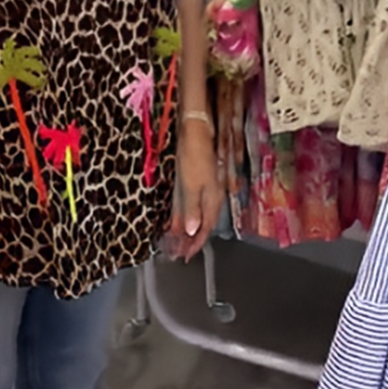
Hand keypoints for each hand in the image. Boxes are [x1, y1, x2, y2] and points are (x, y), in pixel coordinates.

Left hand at [171, 124, 223, 261]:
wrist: (196, 131)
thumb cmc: (195, 156)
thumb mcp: (192, 185)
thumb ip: (191, 209)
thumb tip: (192, 231)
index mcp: (212, 200)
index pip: (204, 229)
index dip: (194, 244)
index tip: (185, 256)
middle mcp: (210, 197)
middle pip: (200, 225)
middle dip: (189, 240)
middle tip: (178, 253)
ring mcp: (203, 189)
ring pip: (194, 216)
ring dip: (185, 229)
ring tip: (175, 242)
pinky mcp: (195, 182)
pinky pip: (189, 205)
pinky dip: (182, 215)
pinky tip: (175, 220)